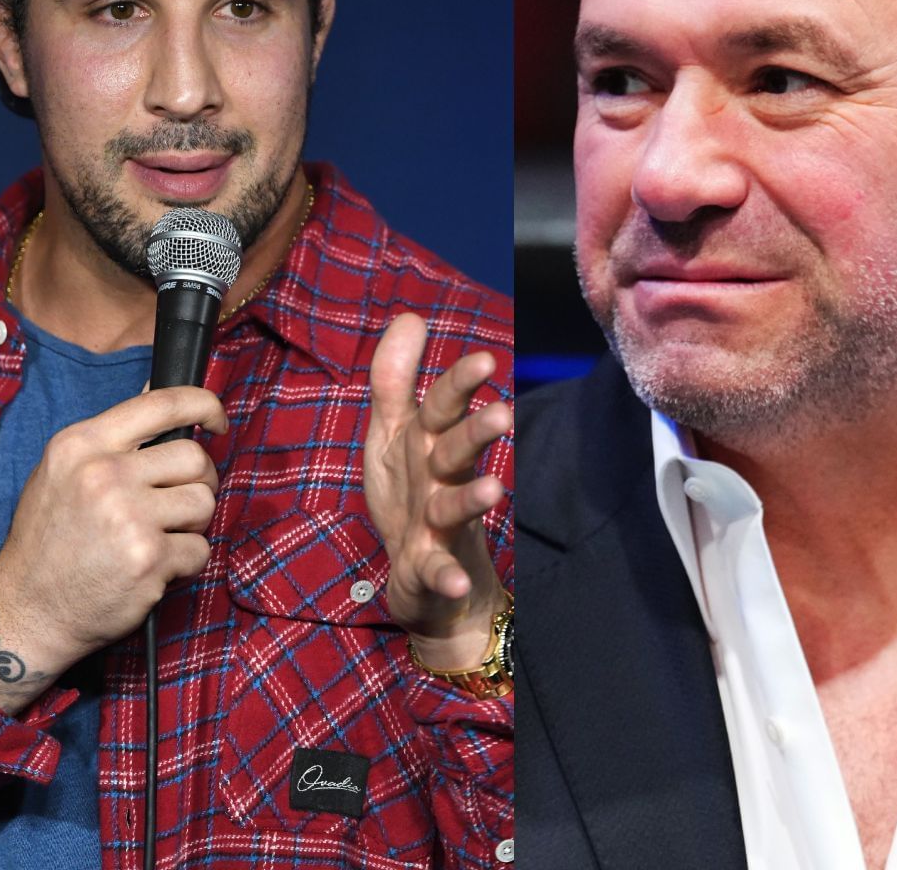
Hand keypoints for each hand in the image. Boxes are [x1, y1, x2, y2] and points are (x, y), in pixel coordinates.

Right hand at [0, 386, 226, 713]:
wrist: (28, 609)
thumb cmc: (47, 541)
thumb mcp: (61, 471)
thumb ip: (109, 438)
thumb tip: (158, 387)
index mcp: (82, 444)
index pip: (162, 403)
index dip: (203, 405)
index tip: (217, 421)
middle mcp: (105, 474)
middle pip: (194, 458)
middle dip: (198, 481)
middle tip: (179, 503)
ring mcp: (128, 517)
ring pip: (204, 503)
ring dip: (192, 524)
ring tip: (159, 538)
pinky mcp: (148, 559)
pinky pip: (199, 549)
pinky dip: (184, 562)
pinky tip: (153, 569)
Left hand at [364, 313, 511, 668]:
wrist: (426, 579)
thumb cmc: (411, 495)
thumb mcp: (392, 433)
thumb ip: (395, 378)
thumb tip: (411, 316)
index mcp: (428, 443)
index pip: (443, 407)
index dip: (460, 384)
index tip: (486, 359)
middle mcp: (440, 479)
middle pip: (457, 451)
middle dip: (477, 433)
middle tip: (503, 414)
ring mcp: (438, 525)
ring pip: (455, 507)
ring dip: (472, 498)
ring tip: (494, 489)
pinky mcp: (429, 568)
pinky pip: (438, 571)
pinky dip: (445, 576)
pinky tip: (452, 579)